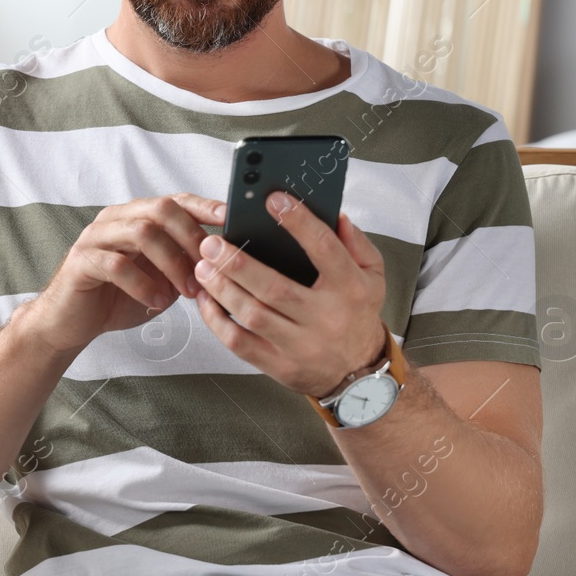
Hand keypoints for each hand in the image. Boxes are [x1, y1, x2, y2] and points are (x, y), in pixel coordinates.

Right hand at [20, 192, 225, 357]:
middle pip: (160, 209)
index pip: (175, 200)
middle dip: (190, 237)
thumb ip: (185, 265)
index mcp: (136, 218)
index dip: (203, 206)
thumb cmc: (117, 297)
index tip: (229, 218)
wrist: (72, 322)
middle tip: (207, 268)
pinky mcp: (82, 261)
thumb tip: (223, 260)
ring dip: (171, 263)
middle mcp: (116, 220)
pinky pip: (116, 265)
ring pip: (142, 232)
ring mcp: (96, 238)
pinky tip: (155, 301)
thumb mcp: (162, 280)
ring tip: (186, 291)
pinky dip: (142, 284)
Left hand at [192, 189, 387, 397]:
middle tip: (211, 243)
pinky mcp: (280, 365)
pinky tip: (207, 300)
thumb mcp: (373, 276)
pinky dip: (217, 320)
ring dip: (222, 288)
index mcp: (349, 289)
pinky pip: (240, 343)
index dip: (298, 222)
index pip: (324, 249)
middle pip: (274, 288)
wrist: (360, 375)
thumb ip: (355, 243)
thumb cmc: (358, 316)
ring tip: (203, 266)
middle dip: (237, 263)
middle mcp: (325, 318)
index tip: (273, 201)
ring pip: (253, 315)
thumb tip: (334, 215)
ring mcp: (301, 345)